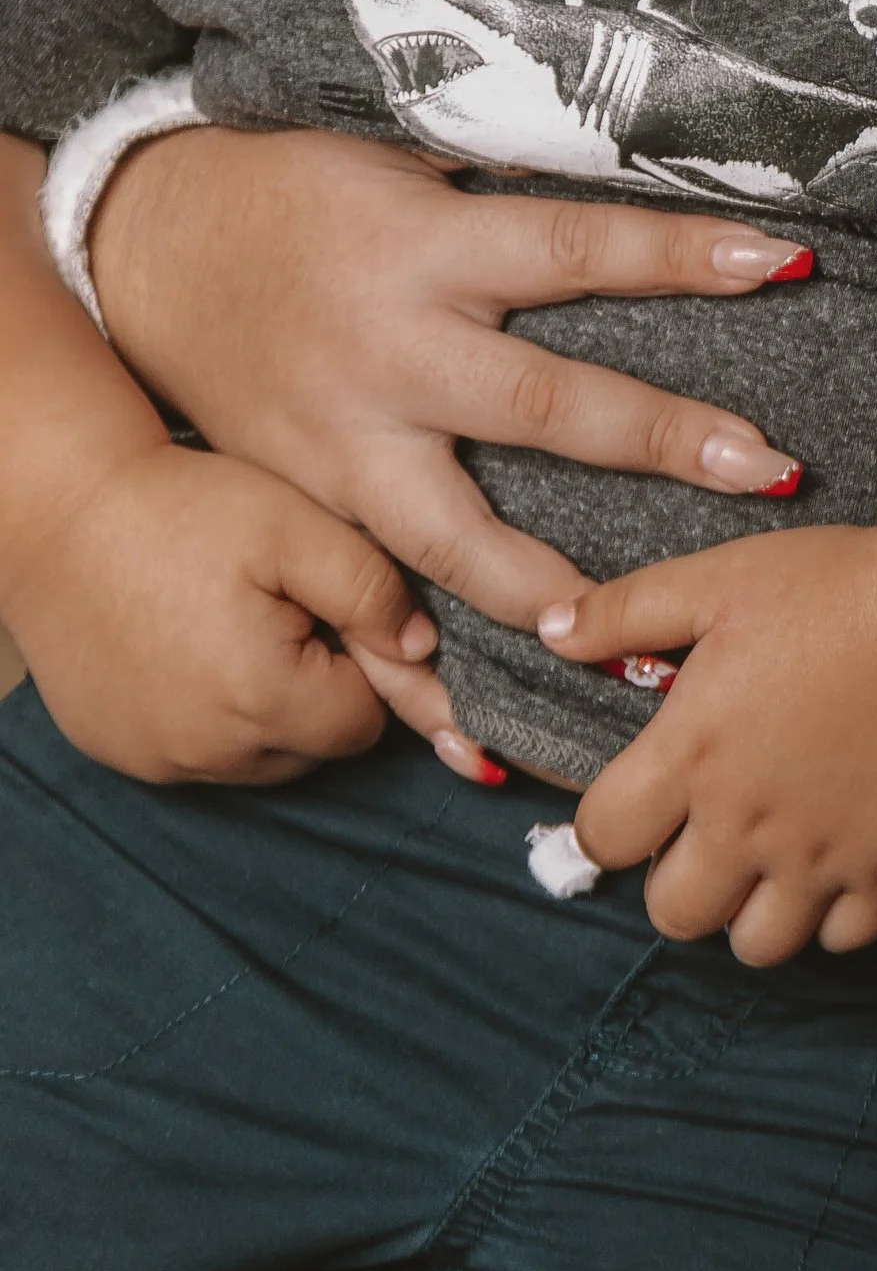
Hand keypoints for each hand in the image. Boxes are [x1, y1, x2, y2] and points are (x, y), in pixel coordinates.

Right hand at [2, 440, 433, 786]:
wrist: (60, 511)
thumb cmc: (182, 509)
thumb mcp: (297, 527)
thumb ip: (372, 591)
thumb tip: (422, 649)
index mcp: (264, 701)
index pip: (363, 724)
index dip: (363, 663)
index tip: (330, 609)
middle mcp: (208, 754)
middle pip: (311, 749)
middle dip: (318, 690)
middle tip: (283, 609)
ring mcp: (155, 760)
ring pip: (253, 757)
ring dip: (263, 707)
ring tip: (235, 622)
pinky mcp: (116, 750)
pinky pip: (191, 753)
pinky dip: (204, 713)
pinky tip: (189, 646)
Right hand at [91, 127, 808, 626]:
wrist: (148, 245)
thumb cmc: (301, 186)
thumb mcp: (402, 156)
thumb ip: (506, 188)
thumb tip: (638, 173)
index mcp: (429, 249)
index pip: (577, 250)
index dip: (679, 255)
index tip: (781, 264)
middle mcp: (394, 351)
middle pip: (544, 405)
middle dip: (665, 439)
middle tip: (775, 470)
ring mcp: (346, 441)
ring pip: (455, 535)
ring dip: (551, 590)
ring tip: (635, 641)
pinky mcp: (309, 502)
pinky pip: (368, 598)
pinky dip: (417, 674)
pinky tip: (482, 740)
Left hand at [539, 525, 876, 962]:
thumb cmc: (843, 587)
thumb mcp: (723, 578)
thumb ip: (628, 610)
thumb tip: (550, 632)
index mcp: (692, 754)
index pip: (604, 837)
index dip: (610, 823)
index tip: (639, 798)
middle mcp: (744, 826)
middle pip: (672, 914)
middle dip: (678, 878)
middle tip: (710, 828)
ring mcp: (819, 862)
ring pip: (755, 946)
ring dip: (753, 910)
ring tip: (772, 854)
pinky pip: (840, 942)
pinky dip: (834, 914)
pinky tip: (839, 857)